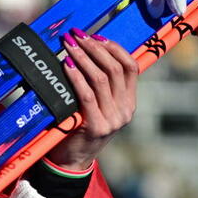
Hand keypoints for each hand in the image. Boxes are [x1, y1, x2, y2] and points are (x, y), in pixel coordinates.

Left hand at [46, 29, 138, 170]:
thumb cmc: (80, 128)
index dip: (114, 48)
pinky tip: (66, 65)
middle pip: (115, 69)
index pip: (131, 67)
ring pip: (101, 79)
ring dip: (83, 58)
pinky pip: (86, 95)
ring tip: (69, 45)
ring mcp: (112, 120)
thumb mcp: (98, 106)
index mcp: (129, 103)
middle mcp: (125, 111)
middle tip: (77, 35)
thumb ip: (100, 86)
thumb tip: (87, 49)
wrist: (72, 162)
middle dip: (94, 48)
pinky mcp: (96, 127)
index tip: (95, 36)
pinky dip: (76, 77)